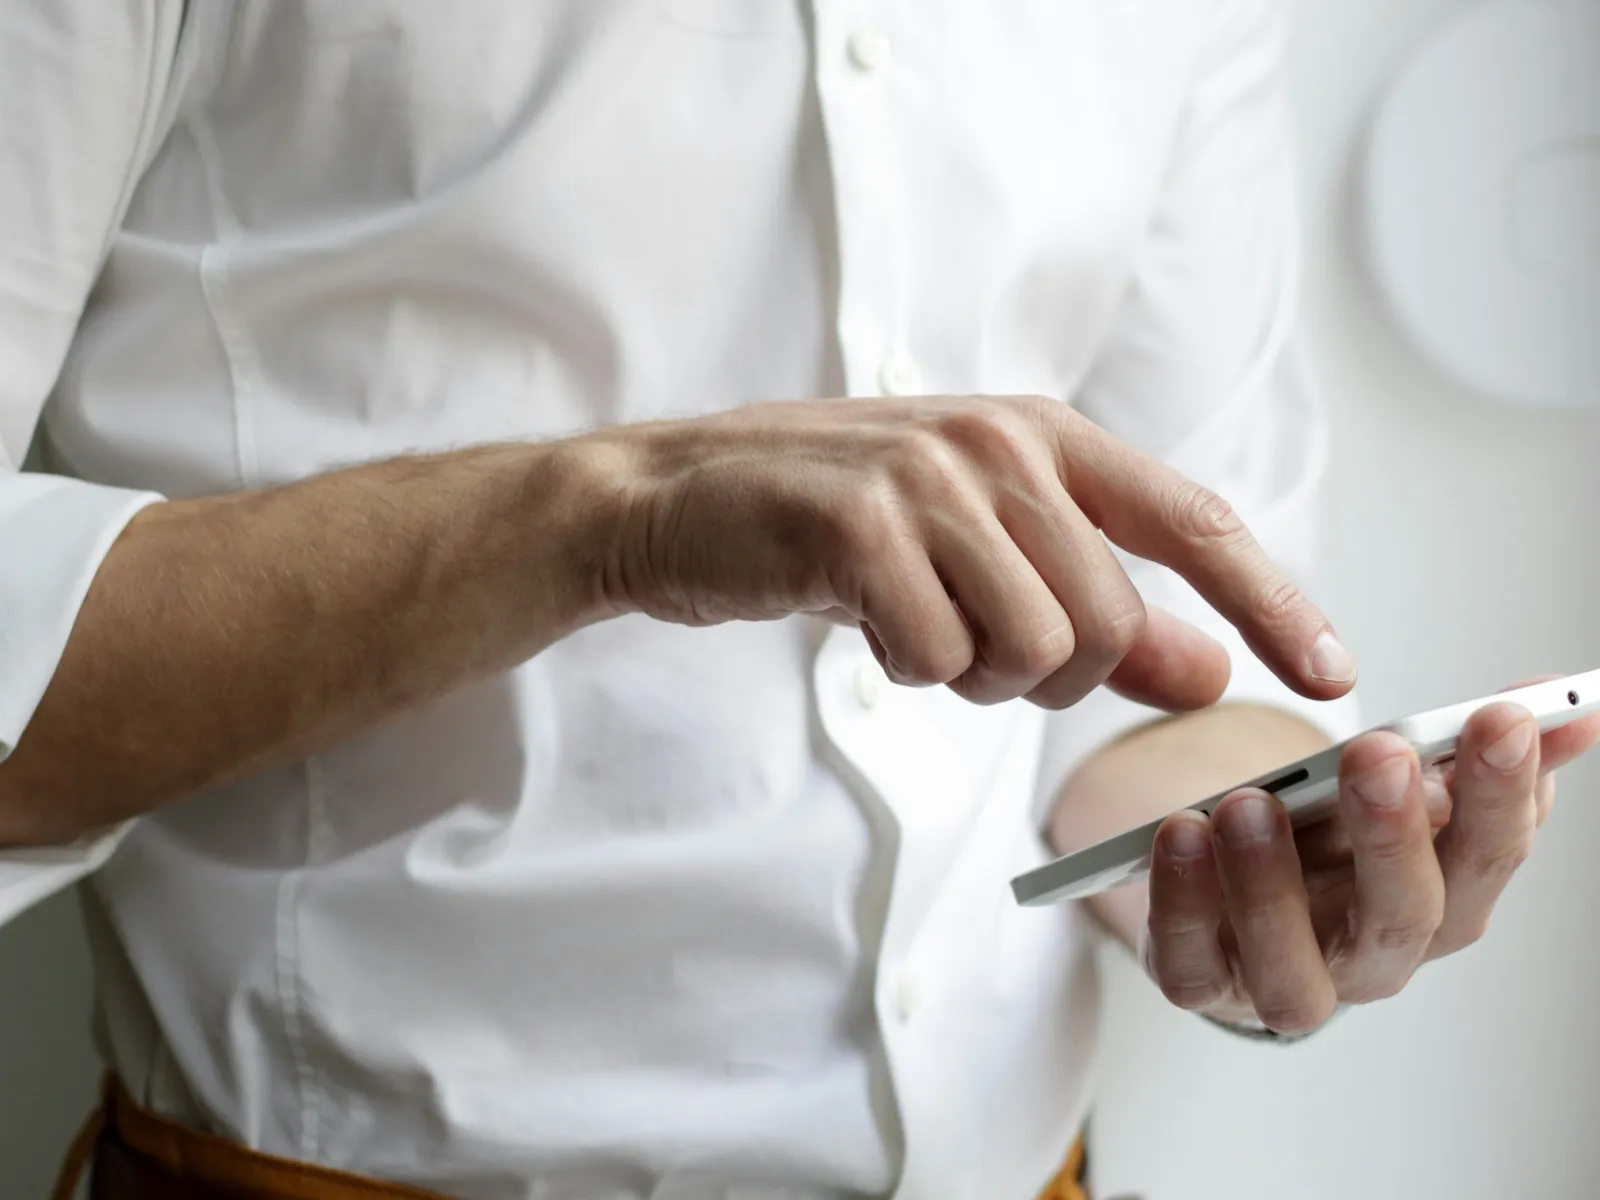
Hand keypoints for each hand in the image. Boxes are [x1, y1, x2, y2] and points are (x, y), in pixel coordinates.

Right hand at [597, 395, 1354, 711]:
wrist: (678, 498)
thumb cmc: (837, 525)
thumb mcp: (980, 552)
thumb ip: (1100, 608)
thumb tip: (1210, 673)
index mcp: (1044, 434)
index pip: (1194, 522)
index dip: (1273, 602)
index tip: (1332, 674)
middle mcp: (999, 442)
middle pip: (1108, 622)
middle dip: (1050, 674)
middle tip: (969, 645)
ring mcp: (928, 478)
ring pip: (1033, 649)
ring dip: (973, 675)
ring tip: (912, 624)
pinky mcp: (859, 526)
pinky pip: (938, 659)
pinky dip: (907, 671)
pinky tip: (861, 620)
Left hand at [1141, 689, 1599, 1032]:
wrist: (1233, 892)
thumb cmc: (1329, 840)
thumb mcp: (1398, 787)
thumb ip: (1471, 749)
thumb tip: (1568, 704)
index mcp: (1441, 901)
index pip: (1490, 856)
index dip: (1503, 793)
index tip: (1501, 717)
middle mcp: (1374, 957)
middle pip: (1404, 917)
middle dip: (1395, 834)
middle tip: (1378, 754)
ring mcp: (1285, 981)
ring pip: (1293, 967)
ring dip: (1271, 884)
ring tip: (1249, 804)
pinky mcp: (1202, 983)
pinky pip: (1190, 965)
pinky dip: (1182, 904)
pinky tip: (1179, 835)